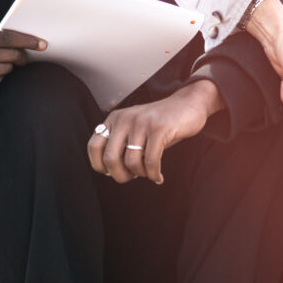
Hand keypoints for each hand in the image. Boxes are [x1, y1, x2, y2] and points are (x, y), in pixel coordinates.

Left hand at [88, 79, 222, 184]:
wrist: (188, 104)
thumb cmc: (161, 123)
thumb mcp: (135, 128)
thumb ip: (120, 144)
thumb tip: (110, 171)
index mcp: (115, 119)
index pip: (93, 147)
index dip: (100, 166)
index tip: (113, 172)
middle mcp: (125, 118)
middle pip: (110, 158)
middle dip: (120, 176)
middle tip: (132, 178)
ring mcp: (142, 123)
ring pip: (131, 162)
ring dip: (141, 175)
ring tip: (149, 174)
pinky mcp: (159, 128)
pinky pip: (151, 161)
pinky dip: (154, 174)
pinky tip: (158, 177)